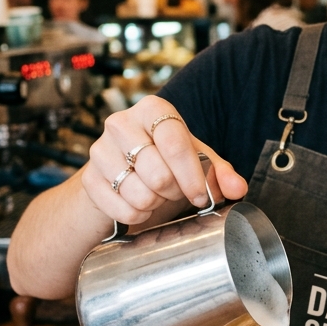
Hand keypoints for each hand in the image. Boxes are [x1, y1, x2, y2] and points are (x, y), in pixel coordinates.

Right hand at [80, 95, 247, 225]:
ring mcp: (100, 150)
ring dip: (154, 205)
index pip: (175, 143)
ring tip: (156, 196)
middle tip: (174, 191)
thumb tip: (237, 188)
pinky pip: (121, 209)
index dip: (192, 176)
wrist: (122, 175)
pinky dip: (136, 216)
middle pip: (158, 174)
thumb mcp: (196, 160)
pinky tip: (139, 206)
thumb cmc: (165, 162)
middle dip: (173, 192)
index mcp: (152, 109)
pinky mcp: (89, 179)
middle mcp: (121, 123)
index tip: (201, 197)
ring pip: (139, 194)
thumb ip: (220, 172)